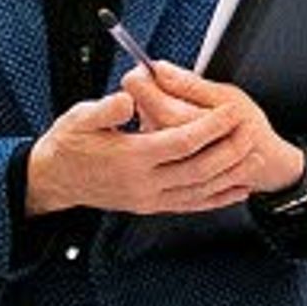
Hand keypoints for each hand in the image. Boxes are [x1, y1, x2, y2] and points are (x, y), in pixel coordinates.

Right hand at [20, 69, 281, 216]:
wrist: (54, 179)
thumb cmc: (68, 144)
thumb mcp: (79, 118)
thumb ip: (106, 108)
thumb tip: (129, 98)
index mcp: (130, 157)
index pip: (181, 142)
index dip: (210, 127)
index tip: (230, 111)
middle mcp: (143, 183)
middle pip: (198, 169)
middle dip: (229, 150)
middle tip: (250, 131)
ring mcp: (148, 199)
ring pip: (199, 191)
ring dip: (230, 175)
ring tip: (252, 157)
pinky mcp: (150, 206)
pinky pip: (191, 205)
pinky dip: (217, 199)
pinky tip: (236, 190)